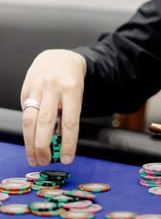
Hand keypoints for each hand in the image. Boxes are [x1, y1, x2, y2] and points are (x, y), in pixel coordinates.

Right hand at [21, 49, 85, 166]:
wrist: (58, 57)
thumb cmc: (70, 80)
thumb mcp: (77, 94)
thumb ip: (69, 115)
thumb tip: (61, 143)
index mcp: (72, 89)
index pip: (70, 121)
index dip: (67, 143)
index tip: (66, 159)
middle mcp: (53, 87)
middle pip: (46, 122)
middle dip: (44, 146)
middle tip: (45, 162)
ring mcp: (37, 87)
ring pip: (30, 120)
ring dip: (30, 143)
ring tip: (34, 158)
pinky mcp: (26, 89)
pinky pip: (25, 112)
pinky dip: (27, 130)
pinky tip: (30, 140)